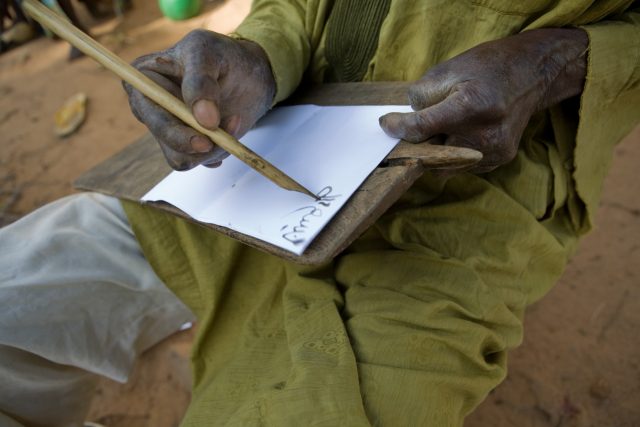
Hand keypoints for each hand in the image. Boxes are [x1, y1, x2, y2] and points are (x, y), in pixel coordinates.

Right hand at [124, 30, 275, 169]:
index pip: (148, 113)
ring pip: (183, 158)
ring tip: (234, 121)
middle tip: (224, 136)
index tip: (205, 134)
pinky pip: (200, 161)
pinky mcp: (188, 144)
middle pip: (165, 142)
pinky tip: (230, 134)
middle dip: (198, 143)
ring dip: (214, 147)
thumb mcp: (207, 52)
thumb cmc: (220, 55)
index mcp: (143, 81)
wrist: (248, 73)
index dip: (172, 129)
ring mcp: (169, 129)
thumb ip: (201, 81)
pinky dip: (219, 151)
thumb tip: (204, 119)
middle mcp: (150, 109)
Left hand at [380, 28, 587, 173]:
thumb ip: (421, 98)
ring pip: (446, 164)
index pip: (421, 128)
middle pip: (432, 152)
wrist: (531, 74)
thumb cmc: (486, 68)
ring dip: (438, 149)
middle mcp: (485, 134)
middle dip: (419, 142)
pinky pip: (462, 165)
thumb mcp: (447, 71)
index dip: (398, 128)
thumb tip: (403, 123)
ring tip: (448, 126)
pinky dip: (454, 152)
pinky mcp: (500, 159)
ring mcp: (494, 150)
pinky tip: (464, 133)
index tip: (388, 123)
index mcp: (471, 106)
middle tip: (416, 128)